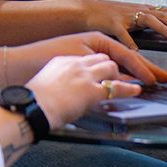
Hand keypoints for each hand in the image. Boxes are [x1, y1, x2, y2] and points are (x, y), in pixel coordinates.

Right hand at [24, 52, 139, 128]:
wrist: (29, 108)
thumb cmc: (32, 103)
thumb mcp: (44, 84)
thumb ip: (57, 83)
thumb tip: (62, 92)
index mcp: (62, 61)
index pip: (87, 58)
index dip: (98, 64)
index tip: (103, 68)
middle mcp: (76, 65)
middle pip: (102, 58)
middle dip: (114, 65)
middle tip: (123, 72)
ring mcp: (85, 76)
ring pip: (111, 67)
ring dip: (121, 74)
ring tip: (131, 80)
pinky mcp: (92, 91)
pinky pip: (117, 87)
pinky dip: (129, 88)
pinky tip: (137, 89)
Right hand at [25, 30, 166, 85]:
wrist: (22, 97)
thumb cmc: (36, 87)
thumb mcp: (60, 71)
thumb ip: (79, 70)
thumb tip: (93, 79)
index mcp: (79, 47)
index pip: (114, 49)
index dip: (134, 58)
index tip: (148, 65)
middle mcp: (83, 55)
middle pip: (123, 57)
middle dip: (145, 66)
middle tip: (163, 75)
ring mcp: (85, 71)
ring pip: (119, 68)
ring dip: (140, 75)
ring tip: (157, 81)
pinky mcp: (86, 88)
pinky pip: (113, 85)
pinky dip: (128, 87)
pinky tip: (139, 89)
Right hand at [73, 0, 166, 49]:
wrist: (85, 12)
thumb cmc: (110, 18)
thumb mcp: (132, 19)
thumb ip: (146, 25)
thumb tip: (166, 33)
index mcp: (143, 10)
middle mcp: (137, 11)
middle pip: (163, 14)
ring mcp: (125, 16)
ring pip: (148, 19)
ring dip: (162, 28)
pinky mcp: (112, 23)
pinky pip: (122, 32)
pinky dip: (129, 41)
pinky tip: (135, 50)